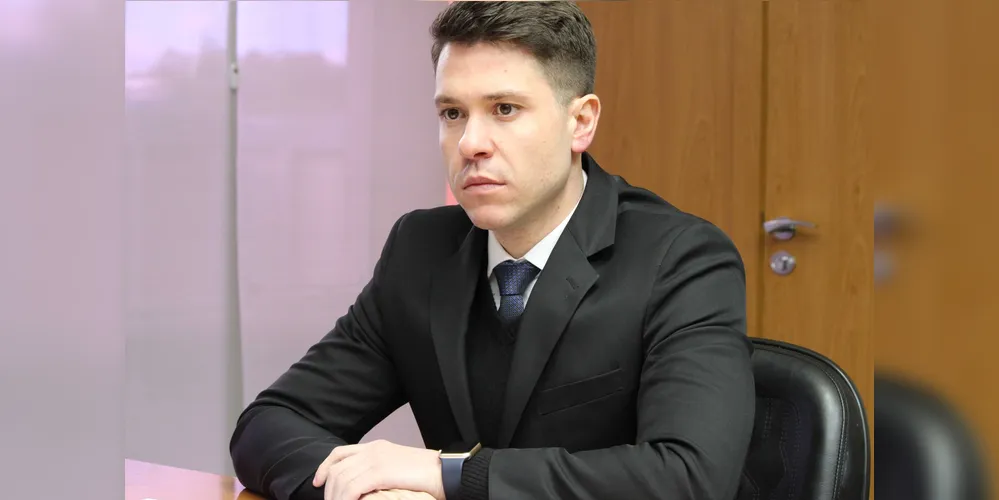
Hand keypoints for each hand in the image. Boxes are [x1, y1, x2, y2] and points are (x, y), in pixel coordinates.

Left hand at [312, 439, 443, 499]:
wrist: (447, 472)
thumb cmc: (428, 475)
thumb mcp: (398, 468)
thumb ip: (380, 472)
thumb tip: (363, 489)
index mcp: (377, 447)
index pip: (341, 453)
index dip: (325, 468)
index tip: (318, 483)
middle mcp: (373, 450)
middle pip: (337, 468)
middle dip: (328, 490)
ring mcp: (376, 459)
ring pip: (341, 479)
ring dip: (335, 497)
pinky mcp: (380, 472)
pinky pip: (351, 488)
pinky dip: (345, 499)